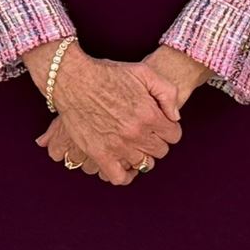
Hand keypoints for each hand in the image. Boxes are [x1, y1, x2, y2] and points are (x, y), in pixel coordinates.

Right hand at [35, 51, 179, 183]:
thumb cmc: (108, 74)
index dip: (168, 128)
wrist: (73, 79)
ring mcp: (117, 146)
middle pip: (160, 150)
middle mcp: (135, 133)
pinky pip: (119, 177)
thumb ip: (168, 92)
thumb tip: (175, 117)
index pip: (174, 135)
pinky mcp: (99, 154)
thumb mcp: (144, 72)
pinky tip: (125, 165)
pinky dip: (125, 175)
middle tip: (146, 131)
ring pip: (143, 164)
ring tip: (134, 144)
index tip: (159, 123)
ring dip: (142, 155)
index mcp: (149, 114)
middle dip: (156, 140)